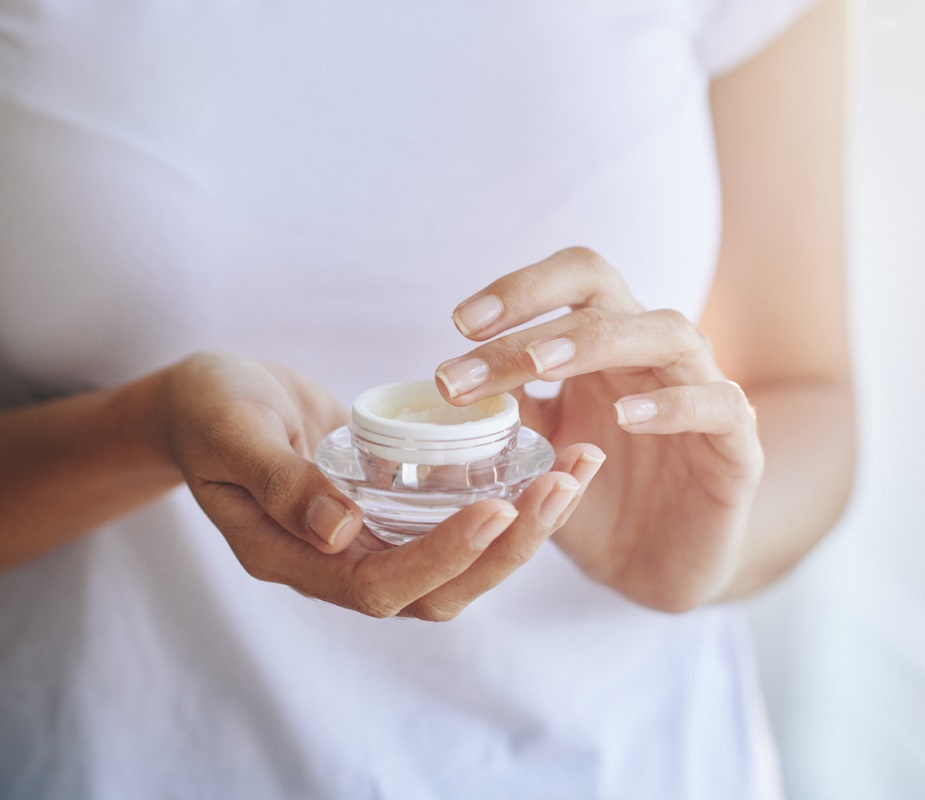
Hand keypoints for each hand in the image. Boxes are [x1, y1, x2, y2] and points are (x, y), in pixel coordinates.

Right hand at [159, 351, 602, 618]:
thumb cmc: (210, 410)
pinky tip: (550, 461)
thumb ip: (280, 481)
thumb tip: (343, 533)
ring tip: (577, 473)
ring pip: (464, 562)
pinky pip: (461, 522)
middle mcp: (342, 566)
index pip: (382, 586)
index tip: (498, 510)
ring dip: (525, 527)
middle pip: (440, 591)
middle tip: (563, 487)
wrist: (213, 400)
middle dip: (510, 548)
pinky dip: (511, 499)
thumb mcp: (232, 433)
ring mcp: (375, 541)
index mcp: (295, 560)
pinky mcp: (398, 511)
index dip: (443, 557)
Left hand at [435, 248, 763, 610]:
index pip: (569, 284)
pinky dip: (674, 403)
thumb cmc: (597, 502)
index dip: (518, 290)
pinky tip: (627, 417)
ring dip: (598, 341)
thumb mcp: (539, 456)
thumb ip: (509, 415)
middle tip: (472, 344)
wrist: (657, 569)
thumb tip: (451, 380)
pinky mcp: (737, 445)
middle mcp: (653, 355)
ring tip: (541, 365)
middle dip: (535, 310)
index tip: (459, 325)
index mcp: (605, 348)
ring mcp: (702, 391)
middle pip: (607, 291)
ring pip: (669, 332)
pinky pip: (719, 404)